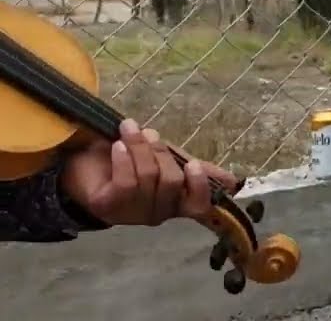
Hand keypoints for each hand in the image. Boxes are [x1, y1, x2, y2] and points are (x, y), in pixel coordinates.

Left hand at [60, 118, 240, 226]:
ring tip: (129, 129)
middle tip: (148, 135)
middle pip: (172, 182)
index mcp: (175, 203)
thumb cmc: (131, 162)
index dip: (200, 187)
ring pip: (148, 177)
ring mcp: (132, 213)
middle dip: (160, 153)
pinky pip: (126, 181)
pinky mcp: (108, 207)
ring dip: (139, 147)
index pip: (198, 206)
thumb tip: (233, 181)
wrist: (84, 163)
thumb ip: (198, 169)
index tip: (193, 163)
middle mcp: (157, 213)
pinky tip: (117, 146)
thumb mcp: (168, 161)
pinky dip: (124, 159)